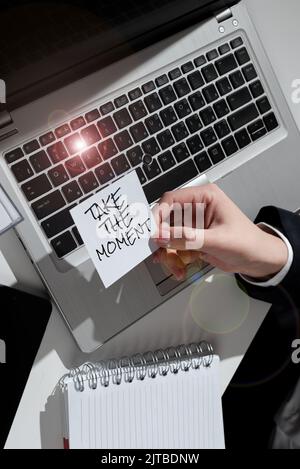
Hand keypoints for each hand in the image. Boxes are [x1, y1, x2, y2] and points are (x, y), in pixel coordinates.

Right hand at [152, 184, 287, 280]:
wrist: (258, 260)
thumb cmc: (247, 243)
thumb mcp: (216, 240)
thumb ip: (187, 238)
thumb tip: (161, 236)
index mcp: (204, 197)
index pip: (172, 200)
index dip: (158, 215)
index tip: (151, 233)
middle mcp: (196, 208)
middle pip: (165, 220)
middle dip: (162, 240)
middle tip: (158, 254)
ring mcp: (192, 224)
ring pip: (167, 236)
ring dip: (168, 253)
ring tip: (175, 267)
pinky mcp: (191, 238)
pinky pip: (173, 248)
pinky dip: (174, 260)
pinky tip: (181, 270)